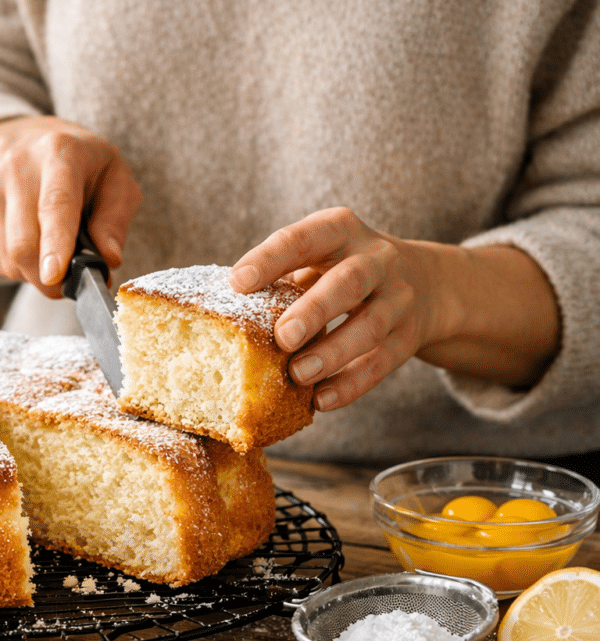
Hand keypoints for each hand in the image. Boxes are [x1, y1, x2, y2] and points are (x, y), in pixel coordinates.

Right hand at [0, 116, 141, 296]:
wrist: (31, 140)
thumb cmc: (83, 166)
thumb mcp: (116, 180)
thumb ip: (115, 221)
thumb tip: (108, 259)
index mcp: (60, 152)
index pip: (54, 204)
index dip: (55, 244)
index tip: (54, 276)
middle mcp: (17, 164)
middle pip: (23, 243)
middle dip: (48, 279)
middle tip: (70, 283)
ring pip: (9, 258)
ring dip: (35, 272)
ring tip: (53, 249)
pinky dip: (17, 265)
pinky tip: (31, 241)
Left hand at [229, 207, 559, 411]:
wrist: (429, 283)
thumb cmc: (343, 271)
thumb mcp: (318, 259)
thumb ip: (280, 279)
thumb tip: (221, 314)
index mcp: (339, 231)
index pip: (302, 238)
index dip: (269, 259)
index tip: (237, 283)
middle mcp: (376, 259)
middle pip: (349, 282)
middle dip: (314, 310)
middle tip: (281, 337)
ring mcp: (399, 298)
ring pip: (370, 326)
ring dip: (333, 353)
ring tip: (298, 375)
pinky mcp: (410, 335)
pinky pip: (383, 362)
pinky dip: (352, 384)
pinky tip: (322, 400)